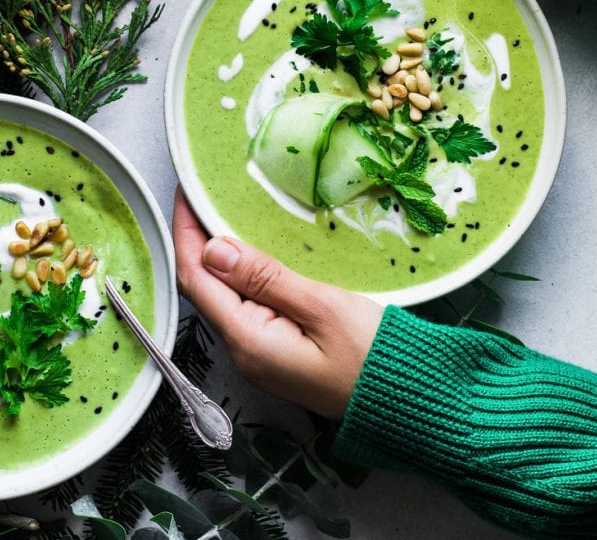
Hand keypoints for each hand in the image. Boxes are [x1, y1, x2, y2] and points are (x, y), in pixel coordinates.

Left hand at [173, 188, 382, 419]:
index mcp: (249, 341)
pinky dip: (238, 274)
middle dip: (196, 240)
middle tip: (202, 194)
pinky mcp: (276, 352)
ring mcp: (259, 356)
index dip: (186, 232)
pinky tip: (248, 252)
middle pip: (203, 288)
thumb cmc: (373, 357)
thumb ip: (265, 277)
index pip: (197, 278)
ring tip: (219, 213)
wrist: (410, 403)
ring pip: (223, 297)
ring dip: (217, 256)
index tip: (186, 192)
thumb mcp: (322, 306)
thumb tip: (214, 249)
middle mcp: (244, 352)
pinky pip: (243, 306)